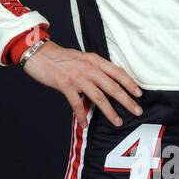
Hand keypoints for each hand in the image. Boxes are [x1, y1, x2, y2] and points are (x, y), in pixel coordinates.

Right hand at [21, 39, 142, 128]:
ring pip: (98, 97)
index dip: (129, 83)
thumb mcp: (82, 58)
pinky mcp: (64, 85)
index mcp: (94, 60)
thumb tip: (107, 81)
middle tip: (137, 111)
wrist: (38, 54)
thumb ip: (94, 68)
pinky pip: (76, 104)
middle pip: (112, 86)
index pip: (117, 72)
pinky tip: (85, 124)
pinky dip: (82, 115)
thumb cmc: (61, 58)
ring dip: (109, 111)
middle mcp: (88, 68)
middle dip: (126, 100)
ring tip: (118, 122)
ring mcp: (77, 77)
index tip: (139, 94)